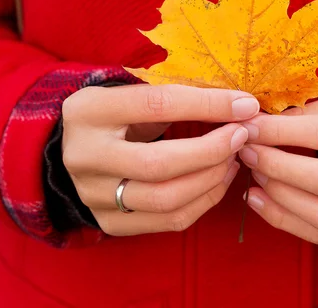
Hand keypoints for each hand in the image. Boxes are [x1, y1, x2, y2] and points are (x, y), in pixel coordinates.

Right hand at [62, 84, 259, 235]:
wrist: (73, 150)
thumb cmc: (116, 115)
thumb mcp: (132, 94)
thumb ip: (177, 99)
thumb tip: (240, 106)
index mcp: (90, 111)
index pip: (158, 105)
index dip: (208, 105)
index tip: (244, 105)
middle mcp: (85, 156)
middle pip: (160, 163)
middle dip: (212, 150)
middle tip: (241, 136)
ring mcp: (94, 195)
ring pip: (166, 199)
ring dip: (212, 178)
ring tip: (233, 158)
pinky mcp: (109, 222)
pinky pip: (169, 221)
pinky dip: (204, 201)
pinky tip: (219, 180)